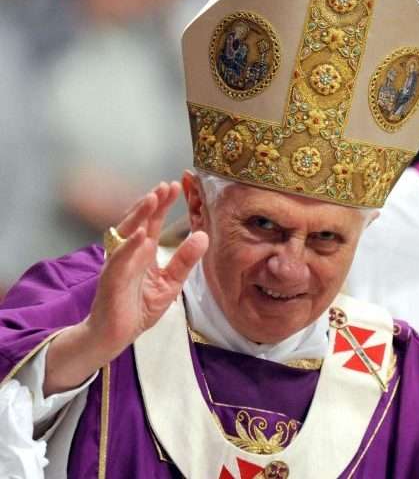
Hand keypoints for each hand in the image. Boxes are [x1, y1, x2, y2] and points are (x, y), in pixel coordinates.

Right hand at [44, 182, 208, 395]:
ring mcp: (118, 264)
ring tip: (153, 199)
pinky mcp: (111, 279)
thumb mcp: (171, 283)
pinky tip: (141, 233)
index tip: (175, 187)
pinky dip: (130, 245)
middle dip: (152, 202)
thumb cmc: (139, 308)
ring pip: (126, 233)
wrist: (116, 335)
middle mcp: (128, 253)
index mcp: (142, 252)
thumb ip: (185, 260)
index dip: (162, 205)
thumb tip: (203, 236)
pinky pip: (119, 259)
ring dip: (139, 215)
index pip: (153, 222)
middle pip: (140, 221)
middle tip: (167, 185)